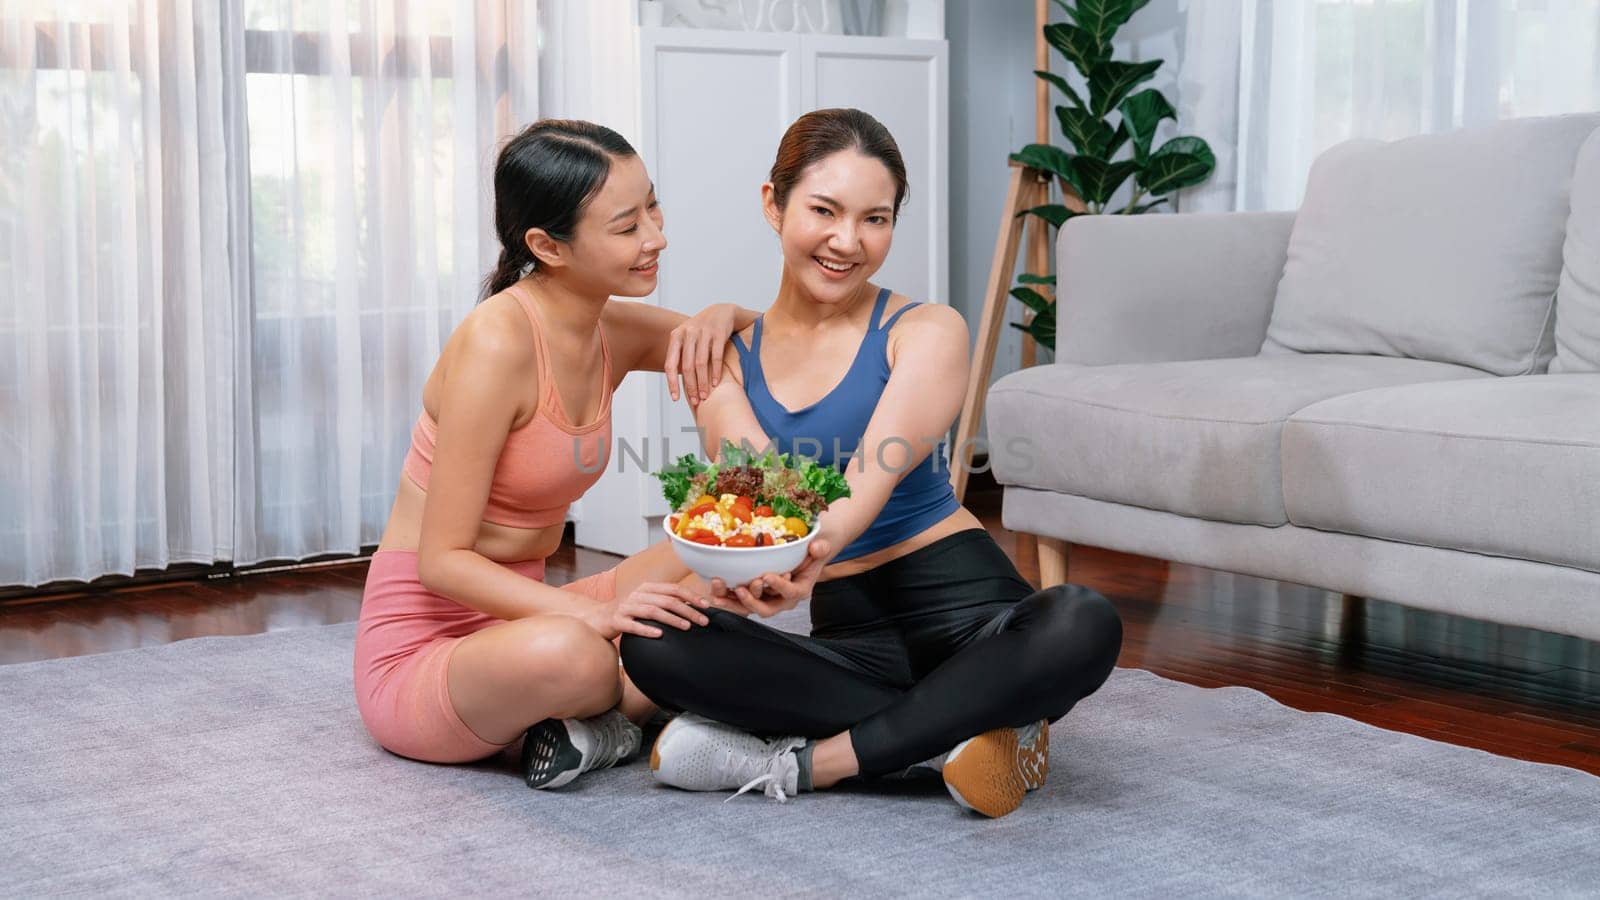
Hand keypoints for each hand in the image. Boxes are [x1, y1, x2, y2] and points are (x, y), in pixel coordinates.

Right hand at [582, 582, 712, 639]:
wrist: (597, 619)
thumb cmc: (627, 613)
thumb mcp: (646, 603)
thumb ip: (664, 602)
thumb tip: (692, 608)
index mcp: (646, 588)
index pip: (674, 589)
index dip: (692, 596)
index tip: (707, 606)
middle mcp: (637, 594)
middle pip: (667, 600)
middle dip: (688, 610)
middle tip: (703, 621)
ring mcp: (626, 607)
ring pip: (653, 611)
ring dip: (672, 619)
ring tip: (687, 627)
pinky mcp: (617, 621)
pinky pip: (634, 625)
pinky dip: (647, 630)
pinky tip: (659, 635)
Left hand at [664, 302, 740, 406]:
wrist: (722, 311)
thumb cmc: (701, 330)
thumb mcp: (686, 338)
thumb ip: (679, 355)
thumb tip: (674, 382)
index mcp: (676, 336)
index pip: (670, 364)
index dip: (672, 383)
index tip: (676, 398)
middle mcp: (688, 333)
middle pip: (687, 366)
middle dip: (691, 386)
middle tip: (696, 400)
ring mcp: (704, 332)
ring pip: (700, 363)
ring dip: (703, 382)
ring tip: (705, 395)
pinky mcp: (719, 333)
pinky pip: (716, 357)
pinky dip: (715, 372)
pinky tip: (716, 383)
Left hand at [712, 538, 831, 617]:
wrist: (802, 559)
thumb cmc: (809, 555)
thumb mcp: (818, 549)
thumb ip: (820, 549)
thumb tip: (817, 547)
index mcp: (798, 590)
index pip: (790, 592)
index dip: (779, 586)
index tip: (767, 576)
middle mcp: (781, 600)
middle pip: (766, 609)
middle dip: (752, 600)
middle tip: (741, 589)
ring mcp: (765, 600)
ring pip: (748, 608)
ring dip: (733, 603)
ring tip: (719, 595)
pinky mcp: (752, 596)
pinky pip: (738, 601)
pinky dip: (726, 597)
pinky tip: (713, 592)